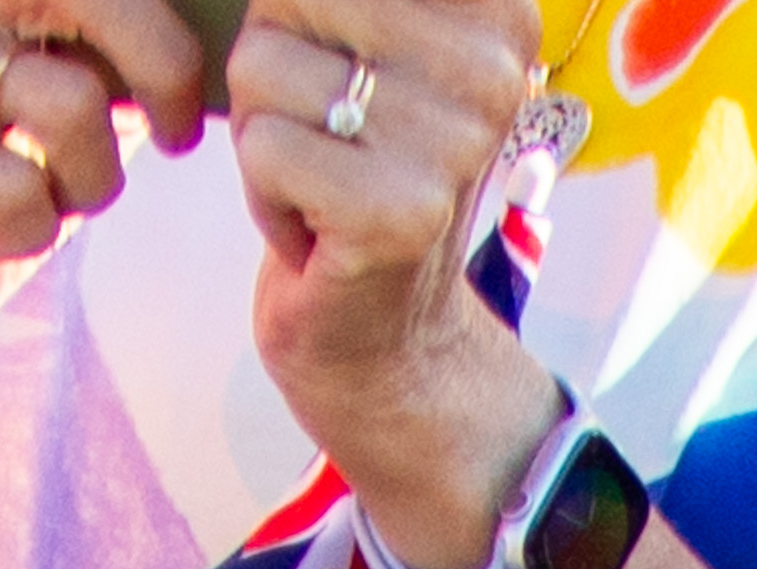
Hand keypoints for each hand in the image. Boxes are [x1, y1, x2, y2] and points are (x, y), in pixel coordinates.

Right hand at [0, 0, 213, 394]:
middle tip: (170, 140)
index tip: (184, 108)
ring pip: (67, 102)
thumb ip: (128, 52)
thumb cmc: (4, 189)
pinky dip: (33, 231)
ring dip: (90, 181)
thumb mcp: (83, 101)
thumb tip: (223, 21)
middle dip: (159, 75)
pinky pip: (15, 185)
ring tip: (56, 203)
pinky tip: (1, 239)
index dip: (165, 35)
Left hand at [230, 0, 546, 522]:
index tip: (352, 80)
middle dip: (273, 67)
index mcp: (496, 11)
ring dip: (265, 134)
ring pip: (260, 66)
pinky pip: (261, 148)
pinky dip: (264, 197)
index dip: (302, 17)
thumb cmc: (364, 176)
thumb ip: (333, 1)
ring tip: (322, 184)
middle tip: (325, 139)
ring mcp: (451, 143)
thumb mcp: (369, 49)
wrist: (392, 345)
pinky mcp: (396, 212)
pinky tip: (316, 232)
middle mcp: (490, 68)